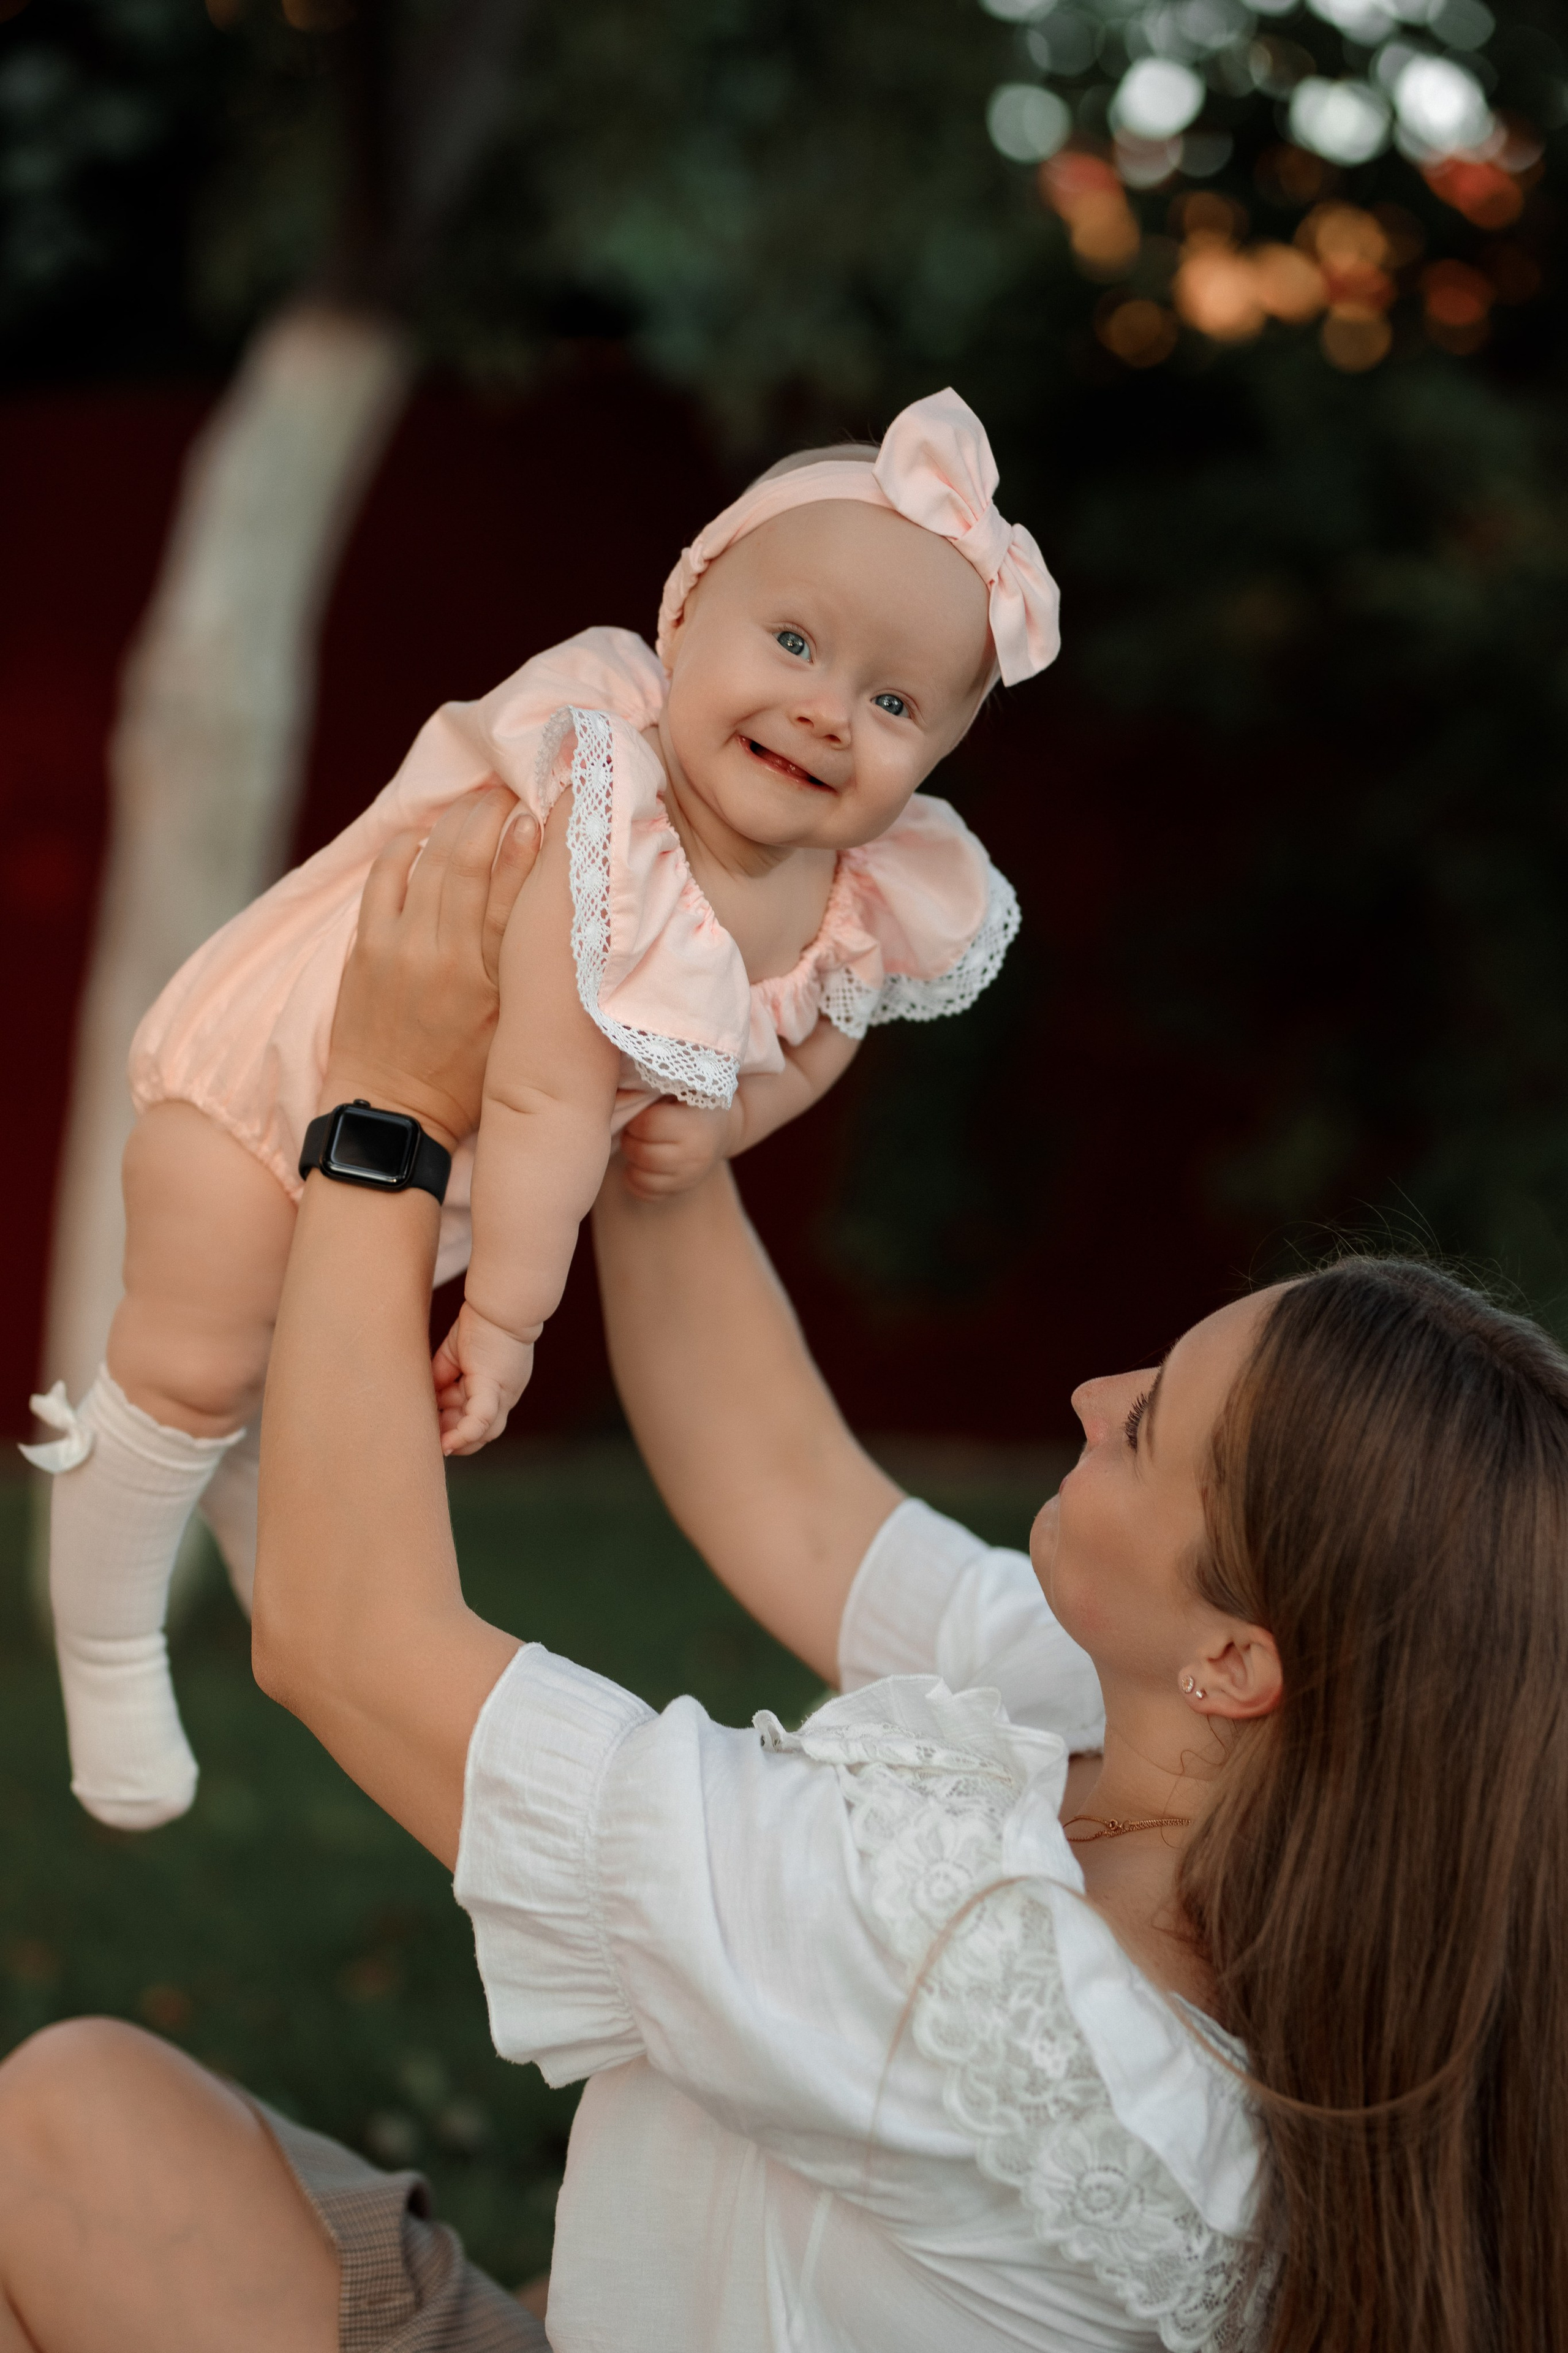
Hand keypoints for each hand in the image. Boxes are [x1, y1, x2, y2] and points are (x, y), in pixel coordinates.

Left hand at [323, 784, 537, 1150]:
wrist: (390, 1114)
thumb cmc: (466, 1080)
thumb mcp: (516, 1034)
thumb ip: (535, 978)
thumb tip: (562, 918)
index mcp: (495, 984)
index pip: (518, 896)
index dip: (534, 844)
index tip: (549, 811)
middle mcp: (449, 959)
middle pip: (473, 861)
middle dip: (494, 814)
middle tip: (512, 793)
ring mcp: (402, 950)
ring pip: (433, 860)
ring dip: (457, 820)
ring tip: (478, 802)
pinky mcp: (366, 949)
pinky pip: (385, 877)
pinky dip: (406, 846)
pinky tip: (424, 835)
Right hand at [432, 1300, 535, 1455]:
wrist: (500, 1304)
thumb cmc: (482, 1322)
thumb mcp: (456, 1355)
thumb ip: (443, 1374)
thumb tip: (429, 1393)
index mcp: (494, 1388)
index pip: (478, 1419)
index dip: (456, 1428)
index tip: (433, 1429)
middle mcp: (503, 1396)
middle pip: (482, 1433)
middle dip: (455, 1439)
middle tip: (432, 1441)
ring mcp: (501, 1394)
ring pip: (482, 1432)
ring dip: (456, 1439)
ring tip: (437, 1444)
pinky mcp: (493, 1386)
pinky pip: (480, 1419)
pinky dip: (464, 1433)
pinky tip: (447, 1443)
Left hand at [618, 1097, 744, 1199]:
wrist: (722, 1129)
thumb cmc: (692, 1102)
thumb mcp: (682, 1088)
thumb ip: (653, 1090)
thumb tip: (615, 1098)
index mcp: (694, 1125)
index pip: (648, 1126)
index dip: (636, 1121)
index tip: (639, 1116)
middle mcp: (694, 1156)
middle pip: (642, 1154)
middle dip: (629, 1141)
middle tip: (633, 1131)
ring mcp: (688, 1177)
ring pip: (641, 1178)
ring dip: (631, 1161)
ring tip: (638, 1146)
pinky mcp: (680, 1190)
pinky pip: (646, 1194)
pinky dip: (635, 1180)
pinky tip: (641, 1164)